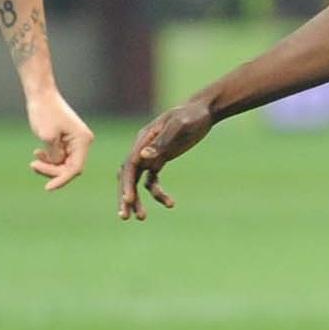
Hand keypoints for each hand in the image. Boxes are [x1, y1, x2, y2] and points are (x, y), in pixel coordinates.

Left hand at [26, 89, 93, 189]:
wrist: (41, 94)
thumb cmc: (45, 112)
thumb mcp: (48, 137)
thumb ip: (55, 156)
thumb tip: (58, 166)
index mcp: (83, 140)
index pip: (75, 168)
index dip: (61, 179)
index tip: (47, 188)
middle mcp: (82, 142)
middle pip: (69, 167)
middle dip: (52, 170)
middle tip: (33, 165)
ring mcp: (75, 141)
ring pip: (64, 163)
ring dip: (49, 165)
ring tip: (34, 161)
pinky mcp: (67, 140)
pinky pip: (60, 156)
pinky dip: (49, 158)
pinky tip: (37, 154)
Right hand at [117, 100, 213, 220]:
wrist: (203, 111)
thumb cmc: (192, 116)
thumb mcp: (180, 126)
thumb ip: (162, 142)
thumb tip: (142, 156)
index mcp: (143, 139)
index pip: (129, 165)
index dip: (126, 184)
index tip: (128, 200)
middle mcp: (143, 148)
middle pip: (128, 176)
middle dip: (125, 196)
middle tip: (125, 217)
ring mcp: (151, 155)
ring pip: (137, 181)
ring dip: (137, 199)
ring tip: (141, 218)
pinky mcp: (160, 160)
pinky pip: (152, 181)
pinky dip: (157, 194)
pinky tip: (170, 204)